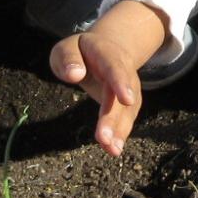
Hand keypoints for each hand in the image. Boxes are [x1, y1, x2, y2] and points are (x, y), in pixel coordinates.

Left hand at [50, 0, 166, 155]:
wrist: (110, 49)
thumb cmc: (82, 52)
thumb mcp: (67, 48)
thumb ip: (67, 59)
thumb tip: (74, 75)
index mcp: (107, 54)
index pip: (115, 67)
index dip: (121, 82)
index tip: (126, 100)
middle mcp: (124, 71)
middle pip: (119, 96)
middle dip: (113, 117)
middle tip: (104, 138)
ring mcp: (130, 88)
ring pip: (126, 110)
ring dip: (119, 131)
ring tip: (112, 150)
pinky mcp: (130, 103)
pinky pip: (126, 119)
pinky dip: (120, 134)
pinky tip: (113, 150)